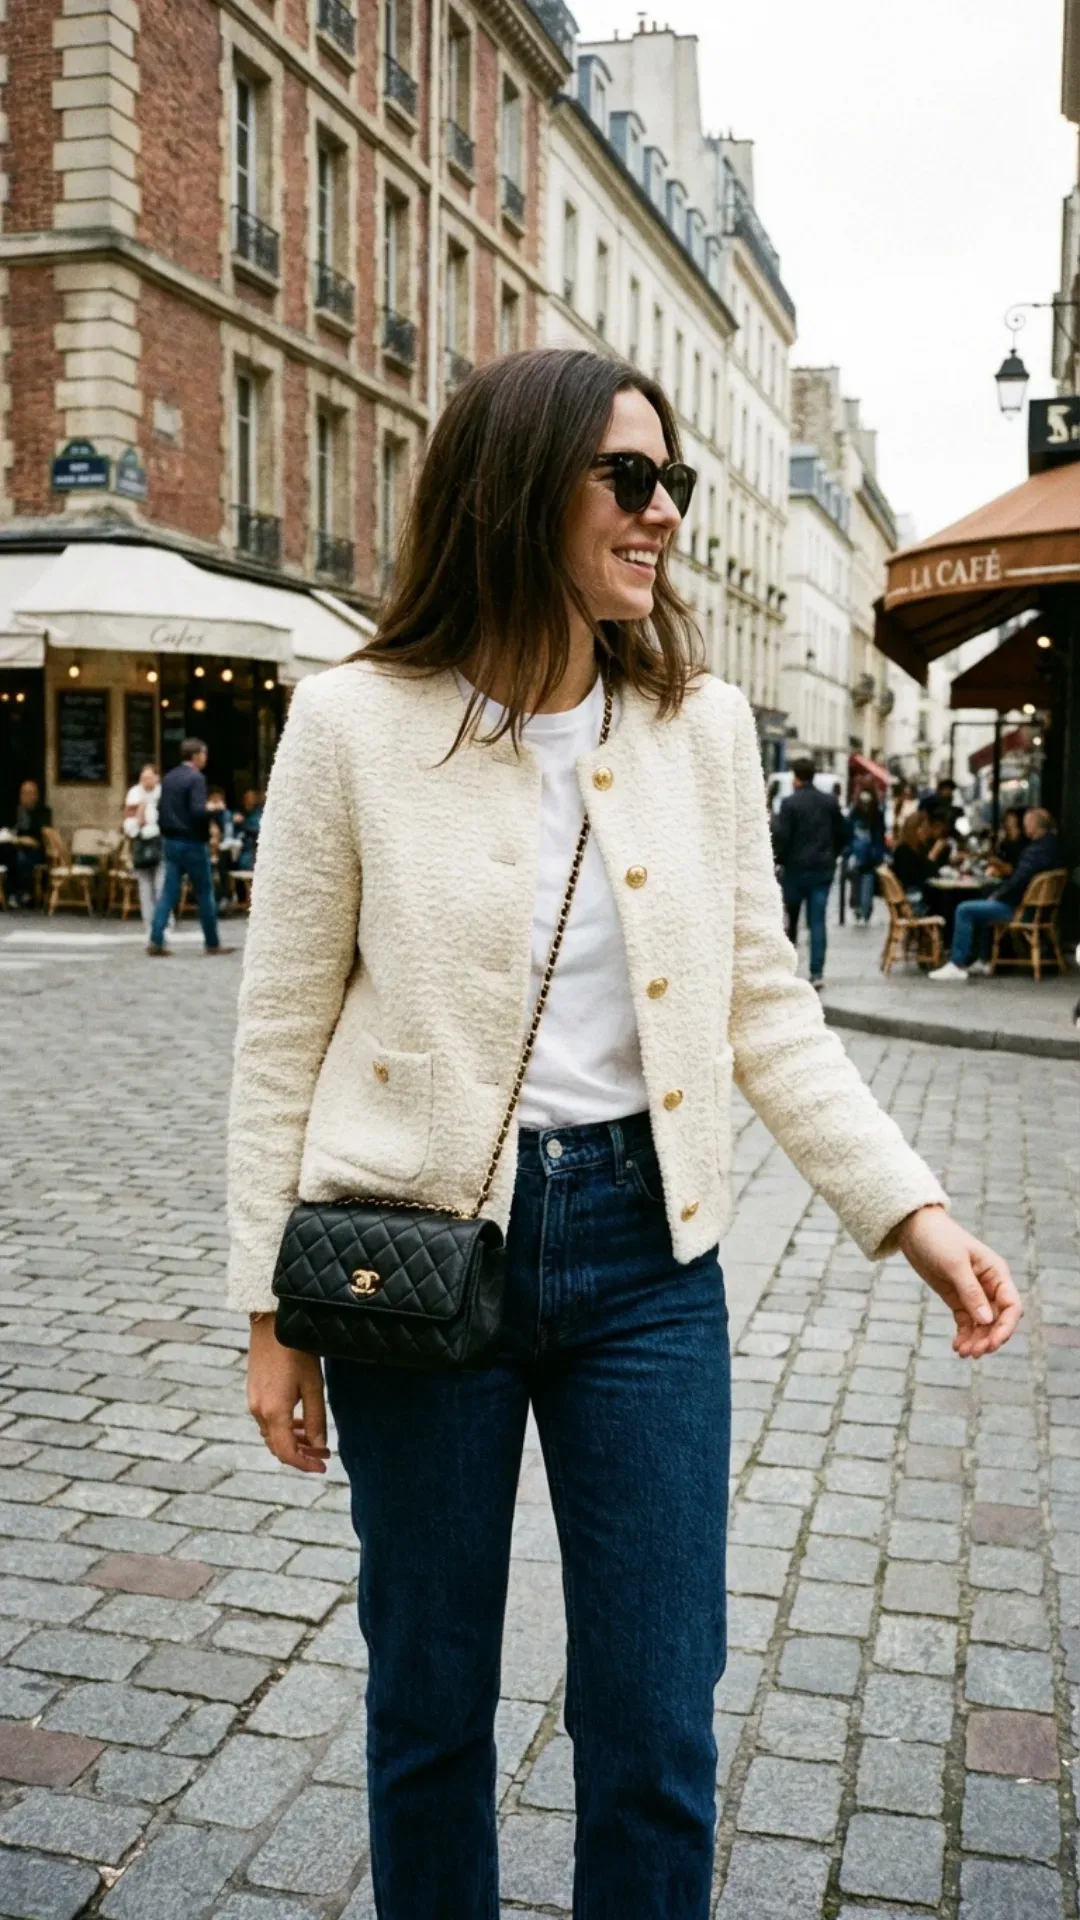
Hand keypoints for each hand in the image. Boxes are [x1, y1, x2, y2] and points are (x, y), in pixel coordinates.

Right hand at [247, 1316, 329, 1471]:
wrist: (272, 1323)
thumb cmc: (297, 1351)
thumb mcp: (313, 1386)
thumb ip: (315, 1419)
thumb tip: (319, 1446)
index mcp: (273, 1412)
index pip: (287, 1452)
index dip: (305, 1464)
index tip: (323, 1467)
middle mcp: (258, 1411)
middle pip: (277, 1447)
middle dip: (301, 1454)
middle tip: (323, 1454)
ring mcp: (253, 1401)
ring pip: (272, 1435)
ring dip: (292, 1441)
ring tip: (314, 1439)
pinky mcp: (253, 1392)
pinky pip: (267, 1421)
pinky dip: (283, 1428)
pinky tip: (298, 1421)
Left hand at [895, 1207, 1021, 1358]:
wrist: (915, 1229)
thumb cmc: (939, 1239)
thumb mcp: (954, 1264)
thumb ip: (971, 1291)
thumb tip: (987, 1320)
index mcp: (996, 1273)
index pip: (1011, 1306)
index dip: (1005, 1328)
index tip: (992, 1343)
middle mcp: (989, 1286)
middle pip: (998, 1320)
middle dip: (989, 1338)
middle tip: (974, 1353)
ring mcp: (973, 1293)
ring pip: (982, 1324)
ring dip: (976, 1340)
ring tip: (963, 1353)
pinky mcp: (957, 1298)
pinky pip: (966, 1322)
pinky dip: (964, 1335)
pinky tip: (957, 1347)